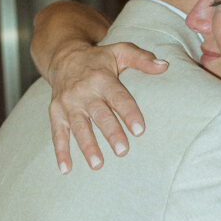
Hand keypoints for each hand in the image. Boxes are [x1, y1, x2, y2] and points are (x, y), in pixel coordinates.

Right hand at [47, 41, 167, 171]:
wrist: (63, 56)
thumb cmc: (98, 59)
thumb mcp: (120, 51)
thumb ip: (142, 59)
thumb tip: (165, 66)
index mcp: (102, 78)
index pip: (118, 97)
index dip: (128, 112)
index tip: (140, 130)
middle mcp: (84, 91)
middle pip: (99, 114)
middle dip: (110, 132)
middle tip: (122, 151)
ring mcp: (68, 103)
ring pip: (79, 127)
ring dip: (87, 146)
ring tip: (98, 164)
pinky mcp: (56, 113)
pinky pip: (57, 134)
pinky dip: (61, 152)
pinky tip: (67, 169)